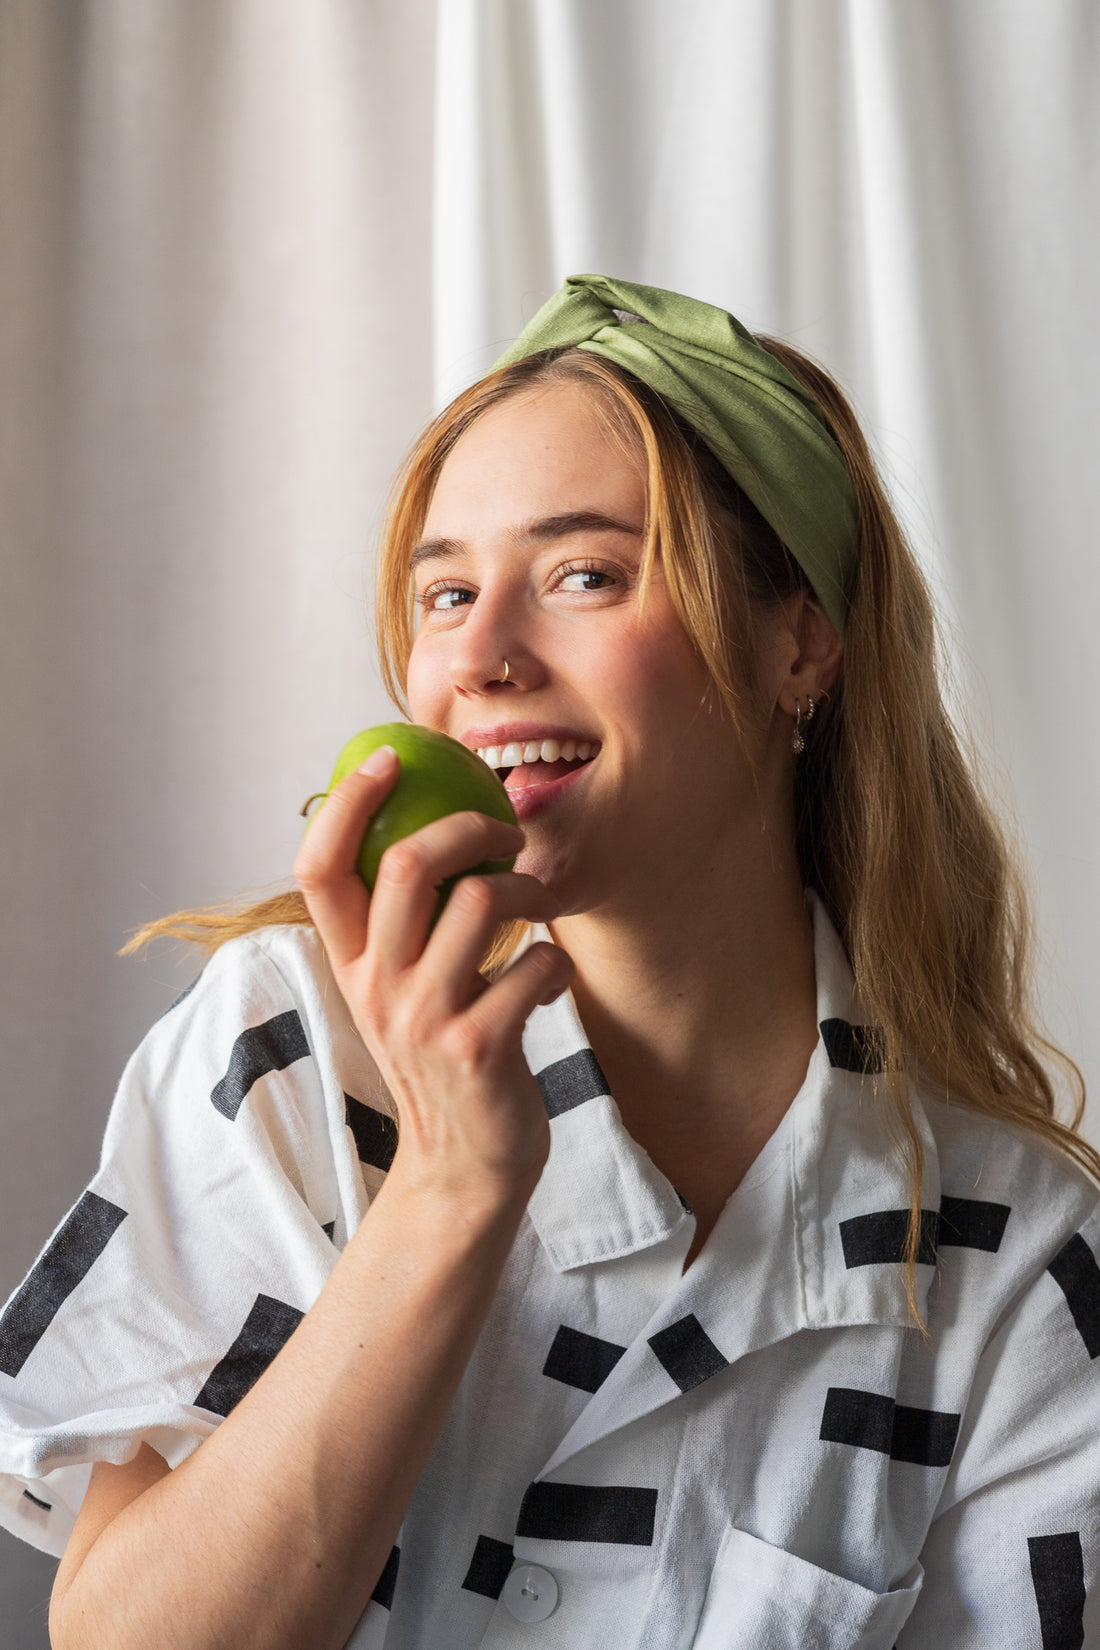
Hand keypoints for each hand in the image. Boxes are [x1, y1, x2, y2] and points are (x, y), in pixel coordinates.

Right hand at [293, 746, 573, 1199]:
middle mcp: (377, 986)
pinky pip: (534, 965)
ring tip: (542, 909)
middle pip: (407, 863)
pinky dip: (556, 962)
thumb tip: (430, 831)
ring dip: (530, 890)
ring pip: (480, 902)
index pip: (318, 867)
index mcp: (350, 965)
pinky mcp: (479, 1047)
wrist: (462, 1170)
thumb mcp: (398, 996)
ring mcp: (425, 1018)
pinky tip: (551, 981)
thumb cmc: (441, 1063)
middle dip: (471, 825)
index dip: (346, 802)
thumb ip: (400, 928)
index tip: (389, 758)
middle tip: (507, 833)